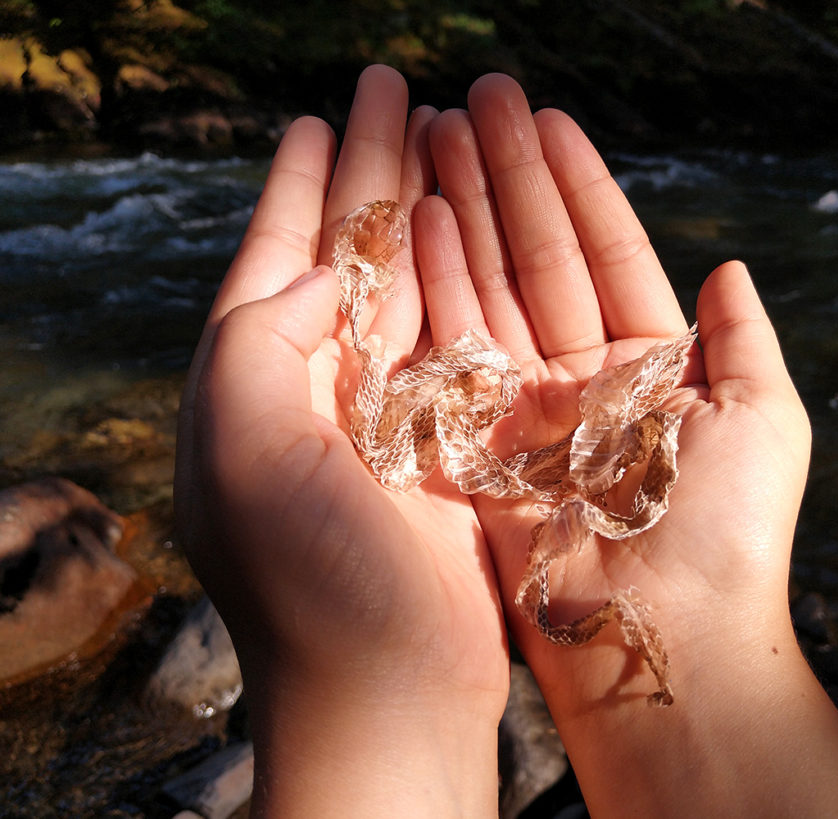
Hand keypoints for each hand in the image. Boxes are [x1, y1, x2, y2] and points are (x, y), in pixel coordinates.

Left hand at [174, 66, 506, 816]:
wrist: (387, 693)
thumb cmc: (311, 584)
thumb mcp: (246, 448)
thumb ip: (258, 341)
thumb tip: (309, 274)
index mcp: (252, 389)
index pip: (275, 259)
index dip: (298, 184)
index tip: (324, 115)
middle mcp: (313, 396)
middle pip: (344, 258)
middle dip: (365, 176)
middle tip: (395, 91)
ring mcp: (382, 421)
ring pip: (401, 291)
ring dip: (418, 215)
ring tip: (441, 141)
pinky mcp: (443, 450)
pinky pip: (452, 345)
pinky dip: (459, 287)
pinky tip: (472, 237)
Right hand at [420, 74, 837, 816]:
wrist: (663, 642)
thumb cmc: (730, 536)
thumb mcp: (765, 420)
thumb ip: (745, 339)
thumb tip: (730, 266)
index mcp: (651, 368)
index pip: (607, 253)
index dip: (578, 184)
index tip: (547, 118)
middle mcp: (582, 381)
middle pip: (540, 257)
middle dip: (509, 178)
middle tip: (477, 98)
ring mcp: (524, 408)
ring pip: (490, 288)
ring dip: (467, 210)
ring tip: (438, 134)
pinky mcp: (476, 442)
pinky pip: (455, 348)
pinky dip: (440, 283)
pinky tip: (424, 218)